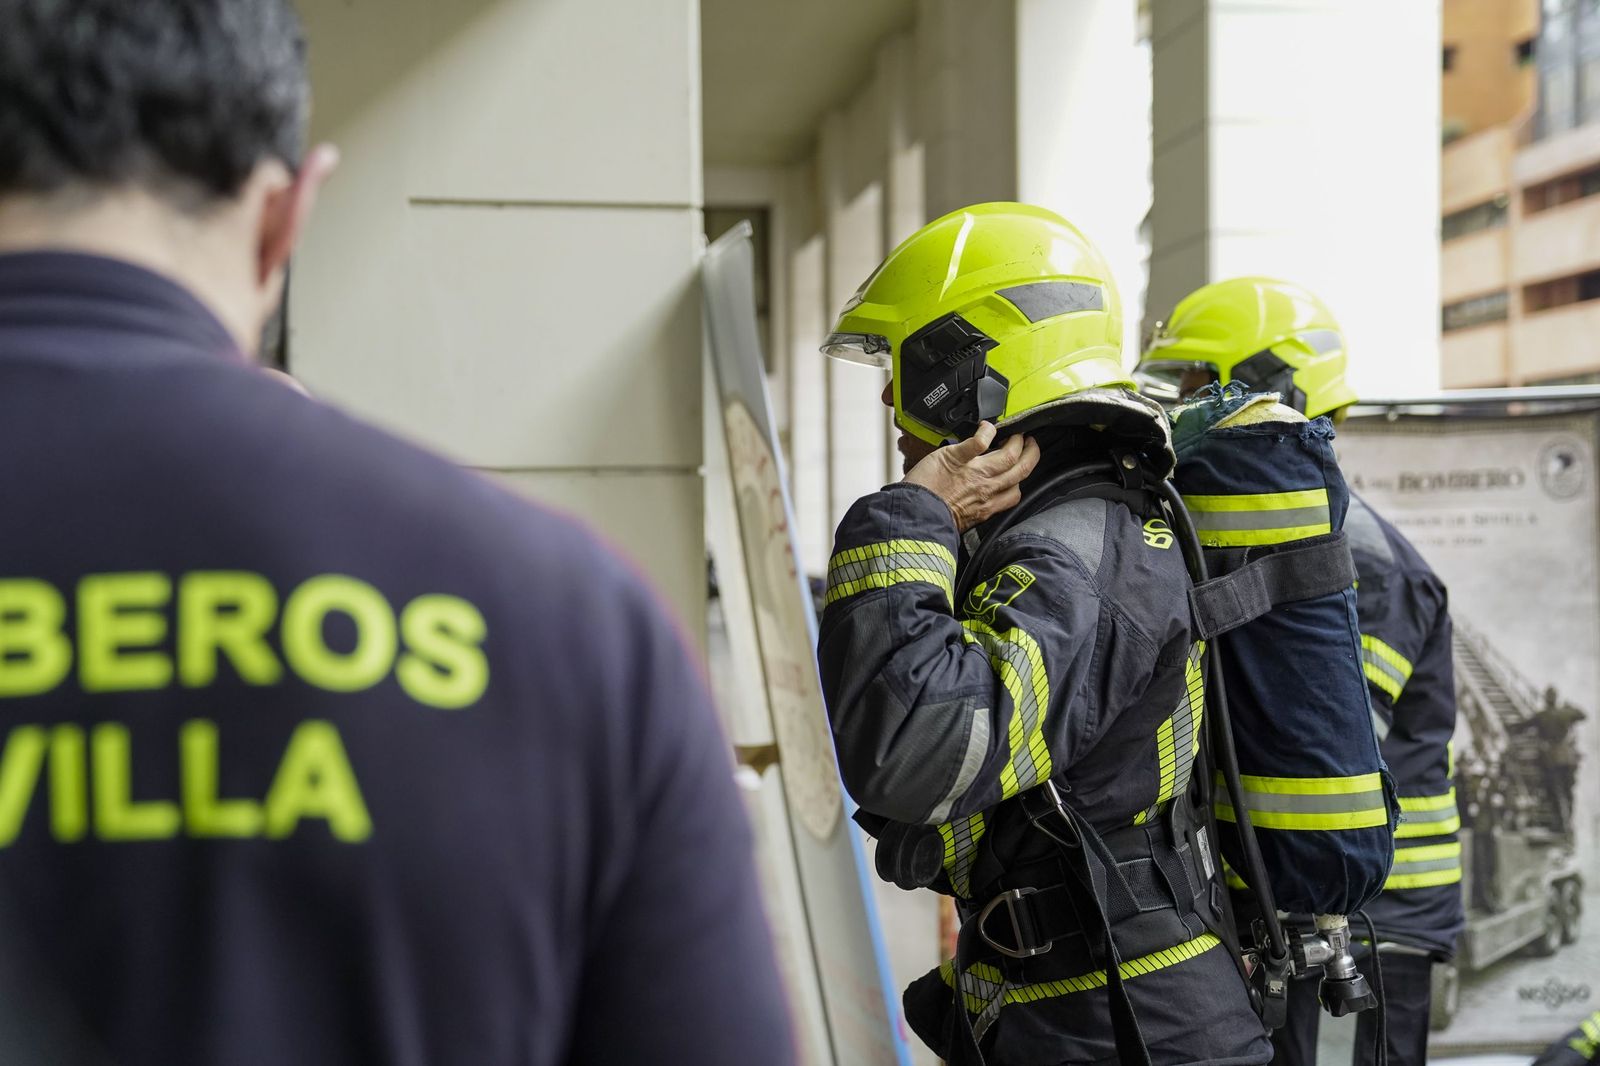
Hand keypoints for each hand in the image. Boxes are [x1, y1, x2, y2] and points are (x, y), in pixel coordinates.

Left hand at [903, 422, 1040, 531]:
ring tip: (1015, 434)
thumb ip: (972, 510)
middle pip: (1022, 470)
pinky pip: (980, 442)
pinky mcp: (957, 458)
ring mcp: (973, 472)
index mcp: (986, 507)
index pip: (1016, 493)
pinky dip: (987, 431)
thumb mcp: (959, 521)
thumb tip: (973, 502)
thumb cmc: (930, 520)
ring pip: (1009, 454)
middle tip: (1030, 444)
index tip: (1019, 469)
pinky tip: (987, 427)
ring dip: (1016, 440)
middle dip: (1031, 454)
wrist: (912, 516)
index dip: (1021, 479)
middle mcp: (986, 489)